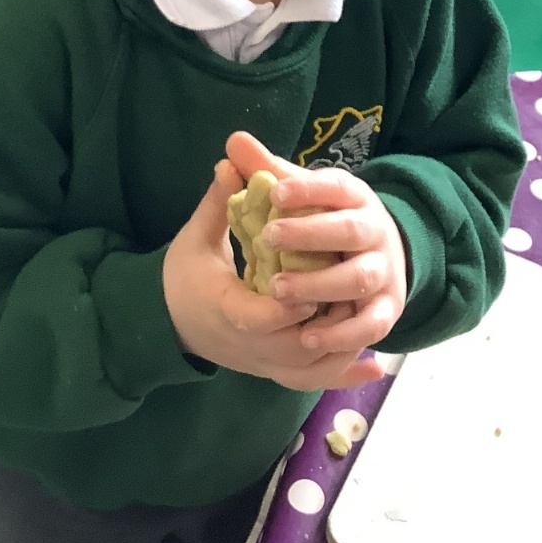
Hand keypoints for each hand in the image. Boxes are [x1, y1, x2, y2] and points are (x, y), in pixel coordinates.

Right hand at [163, 158, 385, 390]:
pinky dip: (342, 374)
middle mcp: (245, 345)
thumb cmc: (183, 275)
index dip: (288, 308)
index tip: (312, 287)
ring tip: (363, 314)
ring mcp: (261, 364)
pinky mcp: (272, 372)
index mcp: (222, 309)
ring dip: (340, 347)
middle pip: (292, 351)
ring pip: (308, 371)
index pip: (257, 319)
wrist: (168, 323)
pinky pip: (311, 382)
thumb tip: (232, 159)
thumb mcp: (195, 237)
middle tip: (350, 293)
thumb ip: (217, 203)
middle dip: (325, 327)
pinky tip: (373, 366)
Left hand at [227, 132, 406, 360]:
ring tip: (277, 289)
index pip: (335, 186)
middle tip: (268, 237)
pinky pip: (371, 324)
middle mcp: (374, 231)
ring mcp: (383, 271)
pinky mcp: (386, 309)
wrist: (378, 255)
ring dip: (320, 284)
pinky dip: (343, 332)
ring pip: (359, 277)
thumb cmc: (326, 219)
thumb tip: (233, 139)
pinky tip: (308, 336)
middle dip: (310, 234)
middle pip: (350, 230)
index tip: (273, 190)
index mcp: (354, 197)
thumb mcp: (301, 194)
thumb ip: (268, 170)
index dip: (307, 189)